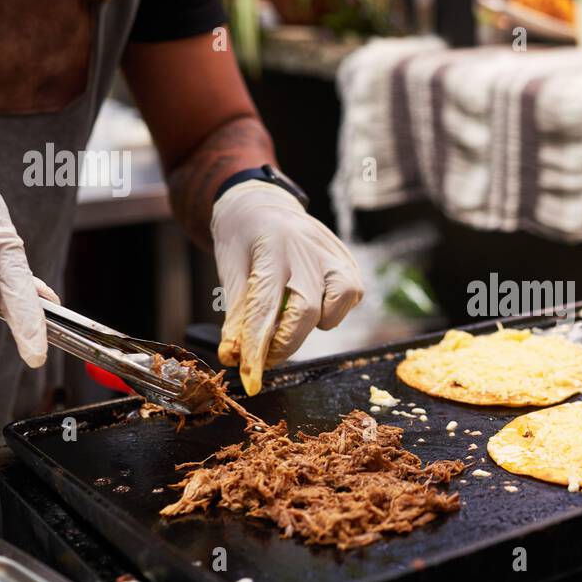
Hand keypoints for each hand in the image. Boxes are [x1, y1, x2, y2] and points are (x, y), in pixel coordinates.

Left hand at [211, 181, 362, 394]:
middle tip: (266, 356)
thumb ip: (237, 315)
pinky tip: (312, 301)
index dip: (257, 347)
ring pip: (339, 302)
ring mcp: (333, 252)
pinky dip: (332, 309)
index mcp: (271, 246)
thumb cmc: (241, 241)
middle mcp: (307, 247)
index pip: (265, 306)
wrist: (260, 204)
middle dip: (286, 344)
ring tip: (292, 315)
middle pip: (307, 310)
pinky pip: (351, 295)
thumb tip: (235, 359)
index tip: (250, 377)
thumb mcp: (229, 272)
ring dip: (315, 322)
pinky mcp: (348, 259)